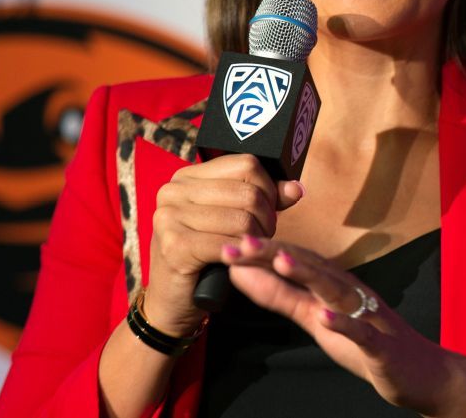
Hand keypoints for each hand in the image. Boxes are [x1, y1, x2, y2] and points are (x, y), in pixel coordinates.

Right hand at [145, 155, 304, 335]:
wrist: (173, 301)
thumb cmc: (205, 257)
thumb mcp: (233, 221)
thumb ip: (264, 200)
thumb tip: (296, 188)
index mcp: (188, 177)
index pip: (247, 164)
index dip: (268, 189)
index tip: (268, 211)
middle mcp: (173, 191)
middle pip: (249, 192)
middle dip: (267, 218)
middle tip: (261, 237)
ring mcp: (169, 217)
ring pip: (243, 219)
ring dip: (257, 239)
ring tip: (250, 250)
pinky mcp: (174, 245)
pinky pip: (229, 244)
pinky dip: (243, 255)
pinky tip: (239, 261)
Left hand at [221, 236, 465, 414]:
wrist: (421, 373)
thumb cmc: (368, 343)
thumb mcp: (317, 318)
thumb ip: (282, 297)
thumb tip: (244, 273)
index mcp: (335, 286)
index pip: (296, 260)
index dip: (263, 251)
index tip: (229, 243)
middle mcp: (352, 294)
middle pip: (313, 267)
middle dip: (276, 253)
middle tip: (241, 242)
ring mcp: (369, 317)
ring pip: (337, 290)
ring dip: (310, 274)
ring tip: (282, 261)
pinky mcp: (382, 345)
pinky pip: (363, 332)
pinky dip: (345, 323)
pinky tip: (326, 317)